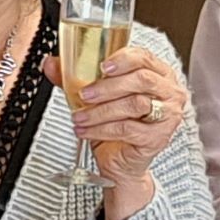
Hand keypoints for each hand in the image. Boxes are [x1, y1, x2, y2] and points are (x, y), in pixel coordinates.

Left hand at [69, 46, 189, 186]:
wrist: (120, 162)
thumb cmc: (114, 125)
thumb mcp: (94, 98)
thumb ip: (74, 78)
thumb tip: (50, 63)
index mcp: (158, 74)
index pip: (144, 57)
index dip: (122, 59)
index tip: (101, 67)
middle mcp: (168, 92)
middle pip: (141, 79)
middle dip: (107, 86)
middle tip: (84, 94)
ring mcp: (167, 115)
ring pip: (134, 104)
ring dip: (101, 111)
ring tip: (80, 117)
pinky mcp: (158, 137)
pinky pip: (128, 129)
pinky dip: (102, 129)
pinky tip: (86, 131)